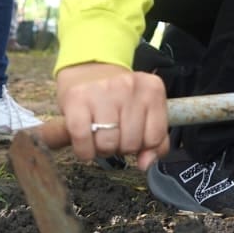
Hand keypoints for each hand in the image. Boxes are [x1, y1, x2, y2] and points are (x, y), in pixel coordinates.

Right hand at [52, 63, 168, 170]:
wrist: (89, 68)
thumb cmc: (119, 96)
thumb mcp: (144, 110)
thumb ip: (155, 140)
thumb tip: (146, 163)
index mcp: (152, 89)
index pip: (155, 137)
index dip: (142, 146)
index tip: (133, 139)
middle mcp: (129, 86)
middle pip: (131, 143)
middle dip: (121, 148)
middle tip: (114, 136)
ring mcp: (103, 90)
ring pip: (108, 144)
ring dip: (102, 149)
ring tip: (100, 136)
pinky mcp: (77, 98)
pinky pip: (82, 138)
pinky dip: (84, 150)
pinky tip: (85, 142)